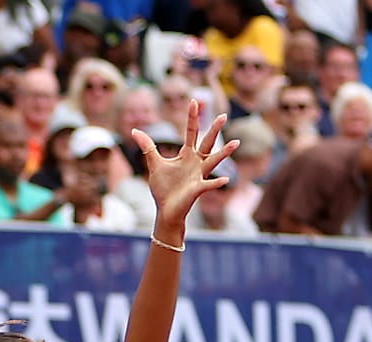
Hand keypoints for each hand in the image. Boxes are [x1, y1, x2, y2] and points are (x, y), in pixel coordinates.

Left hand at [135, 100, 233, 232]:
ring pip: (214, 161)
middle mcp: (196, 163)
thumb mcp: (154, 163)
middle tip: (224, 115)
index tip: (194, 101)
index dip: (192, 117)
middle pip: (207, 142)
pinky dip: (216, 183)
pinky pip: (208, 185)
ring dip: (225, 153)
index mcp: (186, 155)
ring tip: (236, 142)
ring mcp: (198, 176)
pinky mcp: (197, 189)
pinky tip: (226, 180)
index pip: (191, 132)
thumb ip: (148, 147)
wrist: (166, 210)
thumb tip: (135, 130)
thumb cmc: (163, 188)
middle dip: (214, 129)